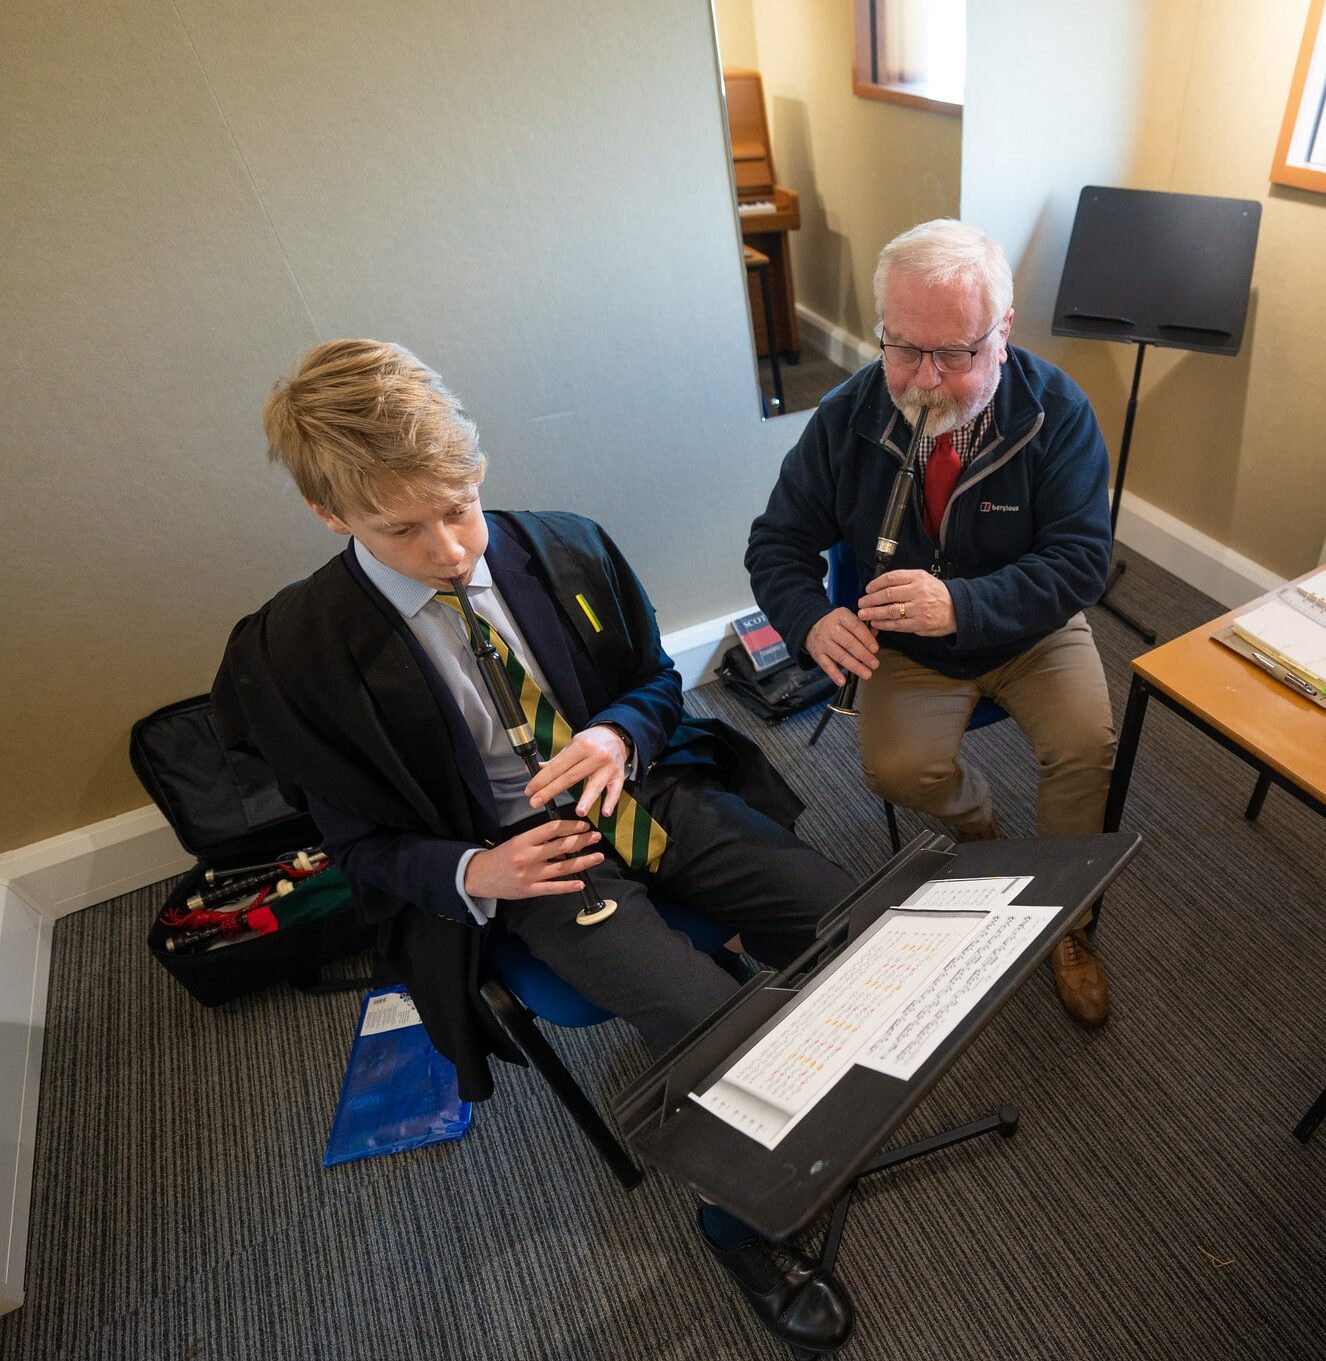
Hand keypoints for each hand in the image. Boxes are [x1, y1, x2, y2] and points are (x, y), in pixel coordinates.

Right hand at [463, 820, 603, 899]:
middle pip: (561, 846)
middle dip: (582, 841)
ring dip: (583, 862)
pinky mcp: (530, 890)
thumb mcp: (516, 841)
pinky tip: (582, 882)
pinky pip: (553, 888)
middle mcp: (527, 856)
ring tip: (597, 856)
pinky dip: (568, 886)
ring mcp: (530, 875)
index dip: (571, 826)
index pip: (552, 829)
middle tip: (597, 837)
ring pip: (562, 867)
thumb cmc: (502, 856)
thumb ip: (538, 839)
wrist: (480, 876)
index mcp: (523, 840)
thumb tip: (564, 835)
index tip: (584, 826)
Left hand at [525, 725, 628, 816]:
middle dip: (551, 791)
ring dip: (587, 800)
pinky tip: (605, 812)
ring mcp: (608, 767)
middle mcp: (595, 756)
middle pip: (571, 777)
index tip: (530, 791)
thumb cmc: (591, 742)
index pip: (557, 766)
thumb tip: (533, 768)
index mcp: (581, 746)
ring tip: (579, 812)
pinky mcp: (619, 776)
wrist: (616, 736)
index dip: (542, 779)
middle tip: (536, 803)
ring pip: (595, 785)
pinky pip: (615, 791)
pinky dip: (610, 802)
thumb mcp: (572, 745)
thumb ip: (555, 761)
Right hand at [806, 606, 878, 685]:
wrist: (811, 627)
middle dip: (864, 655)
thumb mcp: (848, 618)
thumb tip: (875, 636)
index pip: (855, 626)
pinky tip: (842, 681)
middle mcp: (830, 628)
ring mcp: (823, 642)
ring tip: (867, 673)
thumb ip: (863, 627)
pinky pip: (826, 665)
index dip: (866, 639)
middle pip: (849, 643)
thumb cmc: (836, 624)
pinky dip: (834, 674)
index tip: (875, 649)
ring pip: (840, 656)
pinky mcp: (817, 654)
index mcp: (841, 616)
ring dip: (855, 666)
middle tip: (874, 664)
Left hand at [860, 568, 955, 636]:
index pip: (891, 578)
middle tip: (861, 603)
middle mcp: (918, 592)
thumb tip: (880, 586)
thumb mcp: (924, 579)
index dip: (876, 584)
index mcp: (918, 578)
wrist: (958, 609)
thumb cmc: (937, 594)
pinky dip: (884, 624)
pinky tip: (876, 624)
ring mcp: (919, 608)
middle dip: (871, 599)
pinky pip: (897, 624)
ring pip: (890, 610)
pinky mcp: (920, 623)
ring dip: (874, 613)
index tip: (868, 589)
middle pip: (888, 594)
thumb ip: (905, 581)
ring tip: (864, 614)